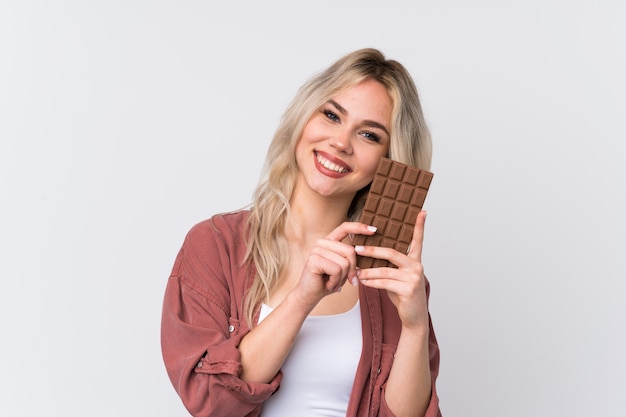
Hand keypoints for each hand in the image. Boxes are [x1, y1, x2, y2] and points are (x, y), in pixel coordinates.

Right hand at [293, 222, 376, 308]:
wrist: (310, 295)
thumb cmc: (328, 281)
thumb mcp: (343, 268)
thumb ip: (351, 258)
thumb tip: (367, 250)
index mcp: (330, 241)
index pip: (345, 228)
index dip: (359, 227)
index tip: (374, 230)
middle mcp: (322, 242)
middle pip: (350, 251)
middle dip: (351, 270)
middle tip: (344, 280)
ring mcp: (317, 250)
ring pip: (344, 263)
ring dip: (342, 278)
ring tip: (333, 282)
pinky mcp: (314, 260)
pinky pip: (337, 270)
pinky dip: (335, 281)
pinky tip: (328, 284)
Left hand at [354, 211, 428, 328]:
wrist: (413, 317)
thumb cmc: (403, 294)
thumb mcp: (397, 277)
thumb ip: (390, 265)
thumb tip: (369, 252)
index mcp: (415, 261)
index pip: (417, 240)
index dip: (419, 226)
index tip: (422, 211)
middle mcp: (417, 266)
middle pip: (391, 253)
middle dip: (372, 250)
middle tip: (357, 248)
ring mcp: (414, 278)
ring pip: (384, 270)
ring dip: (368, 271)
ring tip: (356, 271)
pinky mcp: (408, 289)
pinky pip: (384, 283)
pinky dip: (372, 282)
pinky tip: (363, 282)